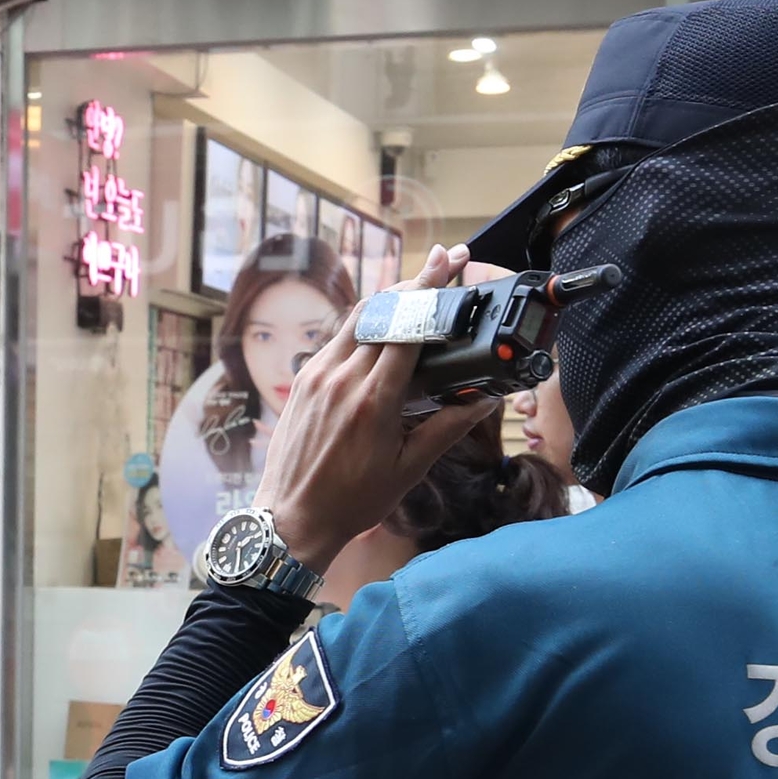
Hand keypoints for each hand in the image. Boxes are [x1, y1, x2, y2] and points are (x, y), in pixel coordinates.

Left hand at [260, 244, 501, 569]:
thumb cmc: (352, 500)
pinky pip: (338, 339)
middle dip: (417, 282)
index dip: (431, 288)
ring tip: (418, 283)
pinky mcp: (303, 380)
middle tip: (445, 261)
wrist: (292, 517)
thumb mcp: (409, 468)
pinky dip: (364, 323)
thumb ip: (448, 428)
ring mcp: (317, 375)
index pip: (407, 327)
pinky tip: (383, 324)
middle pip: (383, 311)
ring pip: (357, 318)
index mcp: (373, 399)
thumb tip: (485, 401)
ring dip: (389, 297)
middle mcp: (342, 378)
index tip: (450, 261)